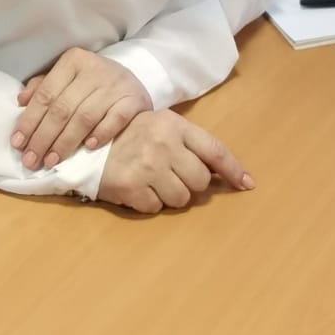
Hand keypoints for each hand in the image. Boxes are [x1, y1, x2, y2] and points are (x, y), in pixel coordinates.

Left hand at [12, 48, 151, 170]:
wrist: (131, 81)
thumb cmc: (92, 82)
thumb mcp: (67, 77)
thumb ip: (43, 87)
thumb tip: (21, 101)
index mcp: (73, 61)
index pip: (46, 94)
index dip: (29, 120)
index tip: (18, 144)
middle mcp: (94, 69)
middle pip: (62, 108)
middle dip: (43, 137)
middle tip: (31, 160)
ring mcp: (115, 85)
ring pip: (84, 117)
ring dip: (65, 142)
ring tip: (52, 161)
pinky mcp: (133, 99)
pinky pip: (115, 119)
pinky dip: (101, 133)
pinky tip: (88, 147)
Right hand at [97, 110, 254, 213]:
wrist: (87, 144)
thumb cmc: (132, 134)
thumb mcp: (163, 126)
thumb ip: (192, 144)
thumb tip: (225, 173)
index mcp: (174, 126)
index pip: (214, 150)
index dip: (234, 170)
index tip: (247, 184)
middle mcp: (163, 145)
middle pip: (200, 181)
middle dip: (192, 184)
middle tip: (174, 176)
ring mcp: (147, 167)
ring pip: (182, 199)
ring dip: (172, 196)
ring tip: (154, 181)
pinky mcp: (132, 188)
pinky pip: (156, 208)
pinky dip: (150, 203)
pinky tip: (139, 188)